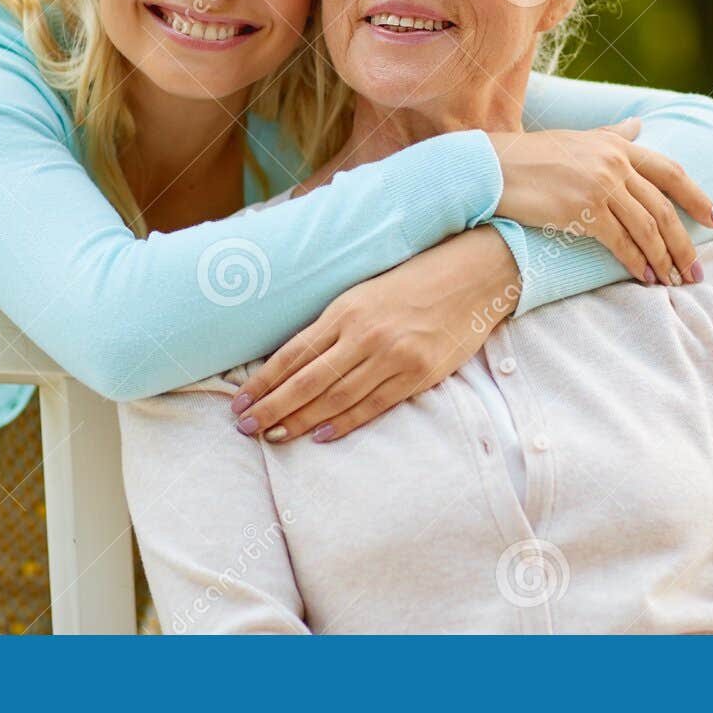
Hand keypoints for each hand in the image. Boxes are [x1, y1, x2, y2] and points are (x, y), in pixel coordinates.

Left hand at [231, 227, 519, 443]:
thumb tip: (293, 362)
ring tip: (273, 436)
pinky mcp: (419, 374)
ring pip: (336, 398)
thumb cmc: (413, 281)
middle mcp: (366, 334)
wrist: (471, 276)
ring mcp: (393, 356)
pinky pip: (374, 406)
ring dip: (300, 421)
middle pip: (307, 381)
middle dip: (272, 407)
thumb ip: (333, 325)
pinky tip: (319, 435)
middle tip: (245, 427)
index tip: (240, 402)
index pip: (293, 354)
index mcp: (346, 310)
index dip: (263, 382)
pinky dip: (344, 423)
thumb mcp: (364, 292)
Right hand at [487, 117, 712, 285]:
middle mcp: (614, 163)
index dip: (698, 198)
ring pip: (646, 228)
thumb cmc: (532, 156)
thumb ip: (612, 135)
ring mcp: (599, 185)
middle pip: (663, 208)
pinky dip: (636, 262)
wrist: (494, 168)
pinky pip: (620, 242)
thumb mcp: (578, 138)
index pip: (671, 172)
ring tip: (673, 281)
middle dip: (684, 243)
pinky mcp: (582, 209)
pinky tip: (644, 277)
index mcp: (618, 146)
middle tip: (695, 270)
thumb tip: (639, 124)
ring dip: (663, 259)